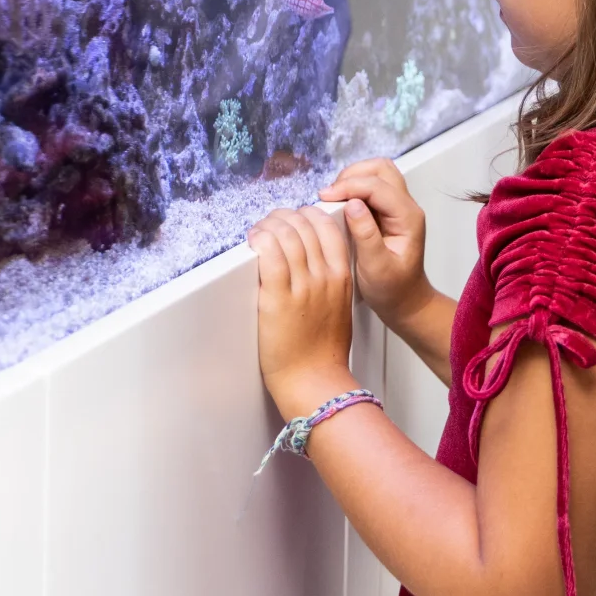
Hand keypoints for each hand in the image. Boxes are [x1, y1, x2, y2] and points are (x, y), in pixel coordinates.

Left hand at [247, 204, 357, 415]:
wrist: (314, 381)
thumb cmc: (325, 352)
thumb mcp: (341, 307)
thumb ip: (332, 280)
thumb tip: (315, 260)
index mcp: (342, 277)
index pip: (327, 227)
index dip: (307, 215)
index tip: (295, 218)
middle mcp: (324, 276)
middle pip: (304, 225)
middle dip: (284, 216)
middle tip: (271, 222)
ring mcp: (303, 286)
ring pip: (286, 234)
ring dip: (268, 225)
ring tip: (259, 231)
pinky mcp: (278, 298)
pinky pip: (270, 254)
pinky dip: (261, 239)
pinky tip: (254, 240)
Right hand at [317, 159, 429, 320]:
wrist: (405, 302)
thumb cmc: (393, 290)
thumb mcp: (376, 268)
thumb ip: (365, 235)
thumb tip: (352, 205)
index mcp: (407, 218)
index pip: (378, 186)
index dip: (350, 186)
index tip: (325, 196)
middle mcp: (406, 207)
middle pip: (381, 169)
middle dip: (353, 175)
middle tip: (330, 194)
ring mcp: (398, 207)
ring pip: (377, 174)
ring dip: (354, 179)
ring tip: (334, 198)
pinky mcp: (388, 212)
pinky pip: (372, 187)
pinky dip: (354, 188)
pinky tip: (340, 204)